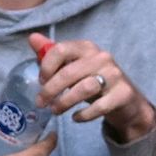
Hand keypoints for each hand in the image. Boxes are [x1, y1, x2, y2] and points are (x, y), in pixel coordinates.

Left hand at [35, 33, 155, 142]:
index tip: (40, 81)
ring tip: (55, 111)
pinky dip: (84, 114)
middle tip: (40, 103)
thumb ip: (52, 54)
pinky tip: (76, 118)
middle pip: (68, 73)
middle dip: (49, 90)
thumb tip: (32, 38)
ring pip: (84, 88)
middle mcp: (102, 58)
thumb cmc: (91, 79)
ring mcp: (115, 75)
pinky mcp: (123, 94)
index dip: (46, 67)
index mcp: (86, 48)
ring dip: (64, 103)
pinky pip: (99, 106)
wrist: (123, 99)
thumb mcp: (71, 65)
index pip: (61, 50)